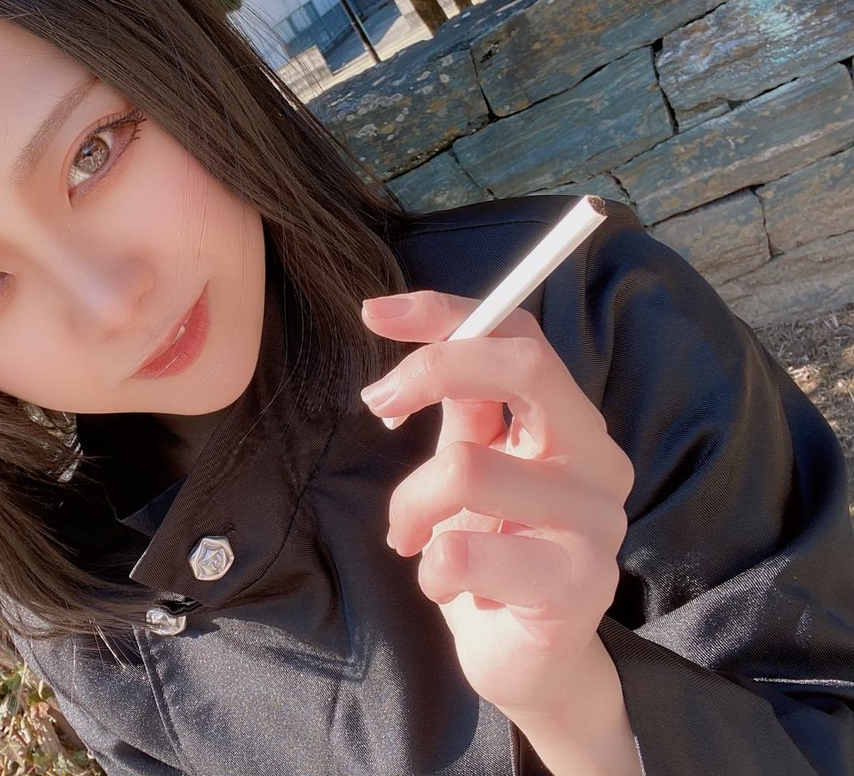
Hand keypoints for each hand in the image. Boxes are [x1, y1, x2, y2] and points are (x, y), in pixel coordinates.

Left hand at [360, 290, 634, 723]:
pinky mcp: (578, 584)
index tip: (375, 312)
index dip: (447, 313)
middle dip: (433, 371)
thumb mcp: (475, 468)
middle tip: (378, 404)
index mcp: (570, 424)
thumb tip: (421, 340)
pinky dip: (430, 567)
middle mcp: (597, 460)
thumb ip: (465, 407)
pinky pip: (463, 551)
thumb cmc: (496, 554)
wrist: (529, 661)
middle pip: (523, 368)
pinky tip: (444, 584)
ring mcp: (596, 521)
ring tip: (408, 538)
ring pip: (466, 468)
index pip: (520, 336)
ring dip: (410, 506)